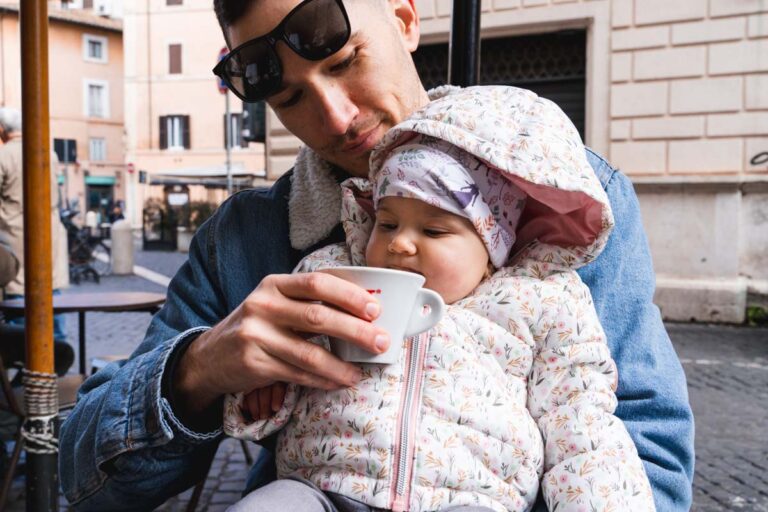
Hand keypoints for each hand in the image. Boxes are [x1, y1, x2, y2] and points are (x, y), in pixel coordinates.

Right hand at [173, 272, 389, 414]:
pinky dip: (322, 379)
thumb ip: (308, 304)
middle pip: (318, 317)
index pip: (317, 283)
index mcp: (274, 285)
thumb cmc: (256, 327)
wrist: (209, 358)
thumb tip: (363, 314)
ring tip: (361, 372)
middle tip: (382, 341)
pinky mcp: (254, 363)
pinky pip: (297, 373)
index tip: (375, 309)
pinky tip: (339, 382)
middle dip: (356, 330)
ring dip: (342, 365)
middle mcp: (263, 305)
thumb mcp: (274, 304)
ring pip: (309, 352)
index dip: (349, 295)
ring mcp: (255, 335)